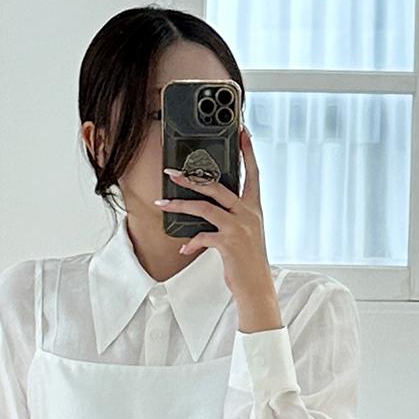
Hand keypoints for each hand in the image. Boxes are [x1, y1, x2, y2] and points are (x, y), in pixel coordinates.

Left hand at [156, 125, 275, 303]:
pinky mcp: (228, 243)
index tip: (242, 132)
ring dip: (180, 204)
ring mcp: (239, 228)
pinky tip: (184, 248)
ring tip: (163, 202)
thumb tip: (207, 210)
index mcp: (254, 208)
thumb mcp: (245, 234)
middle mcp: (248, 214)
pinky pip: (202, 236)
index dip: (248, 151)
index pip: (253, 173)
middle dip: (192, 178)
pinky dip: (191, 242)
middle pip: (218, 186)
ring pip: (204, 207)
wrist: (255, 286)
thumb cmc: (248, 261)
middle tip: (172, 172)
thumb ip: (231, 218)